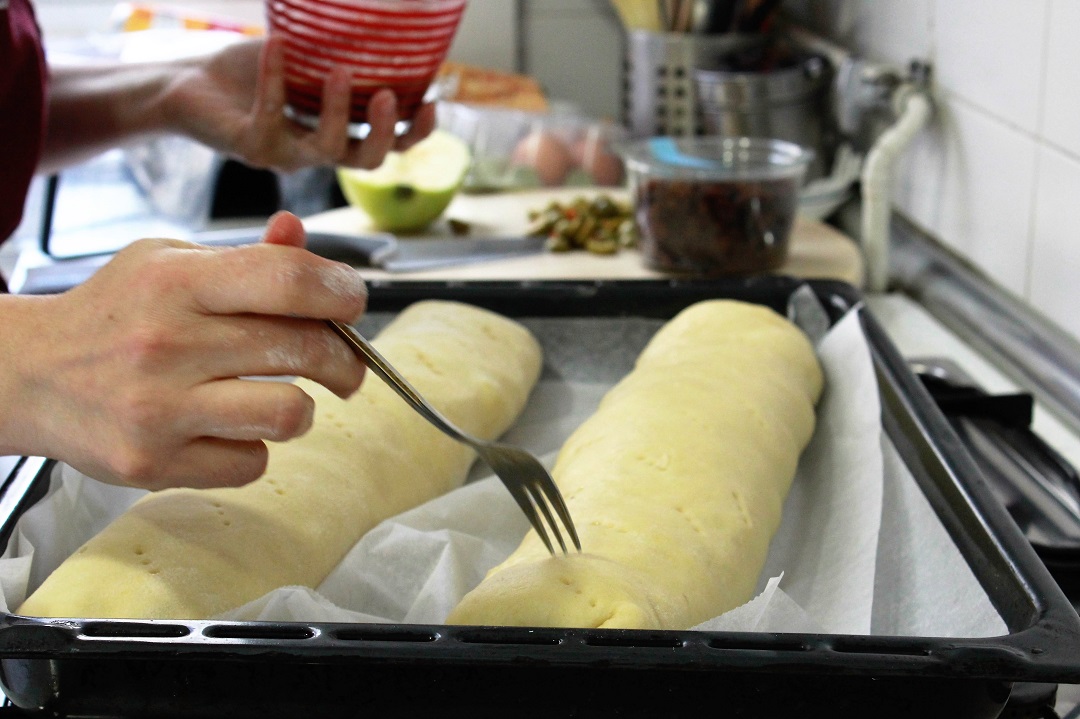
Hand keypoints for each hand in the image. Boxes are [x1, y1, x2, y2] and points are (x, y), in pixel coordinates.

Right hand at [13, 213, 366, 489]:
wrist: (29, 375)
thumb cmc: (115, 314)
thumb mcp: (168, 261)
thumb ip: (245, 256)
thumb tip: (302, 236)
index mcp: (174, 282)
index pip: (288, 279)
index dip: (342, 290)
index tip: (353, 303)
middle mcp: (166, 344)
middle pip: (304, 349)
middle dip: (346, 359)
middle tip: (344, 364)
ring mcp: (158, 410)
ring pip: (289, 414)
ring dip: (301, 408)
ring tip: (280, 397)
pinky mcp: (152, 464)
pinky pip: (251, 463)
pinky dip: (253, 447)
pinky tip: (227, 428)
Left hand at [165, 36, 436, 171]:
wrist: (187, 83)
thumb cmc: (247, 70)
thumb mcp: (301, 55)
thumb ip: (334, 49)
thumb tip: (373, 13)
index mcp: (338, 132)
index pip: (389, 144)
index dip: (415, 132)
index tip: (431, 102)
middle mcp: (317, 151)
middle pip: (368, 160)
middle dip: (385, 132)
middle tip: (390, 97)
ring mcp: (286, 154)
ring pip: (328, 150)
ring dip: (339, 112)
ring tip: (340, 70)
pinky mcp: (252, 147)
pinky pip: (272, 114)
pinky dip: (276, 75)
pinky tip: (276, 41)